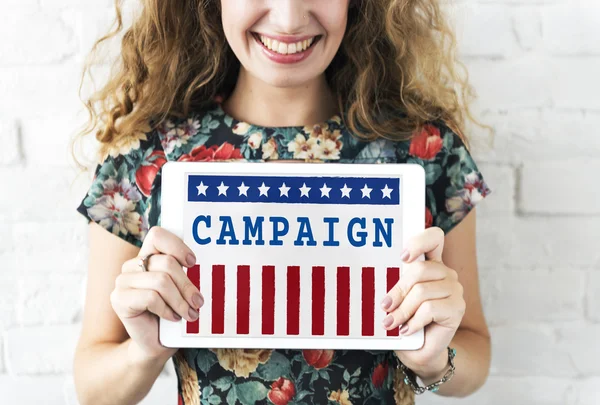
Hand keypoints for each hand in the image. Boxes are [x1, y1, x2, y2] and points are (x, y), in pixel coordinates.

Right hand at [110, 226, 203, 362]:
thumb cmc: (172, 314)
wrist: (155, 344)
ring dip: (180, 300)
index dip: (177, 246)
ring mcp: (122, 281)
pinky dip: (166, 309)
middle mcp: (132, 265)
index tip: (192, 263)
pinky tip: (172, 318)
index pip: (157, 235)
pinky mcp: (118, 299)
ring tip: (189, 313)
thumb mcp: (181, 290)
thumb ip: (184, 273)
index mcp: (147, 256)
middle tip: (198, 302)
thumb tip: (203, 265)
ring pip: (160, 281)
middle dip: (187, 285)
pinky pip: (150, 297)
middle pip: (166, 263)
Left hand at [380, 227, 464, 379]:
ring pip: (422, 292)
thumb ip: (397, 285)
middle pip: (419, 270)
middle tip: (386, 307)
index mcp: (431, 264)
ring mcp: (454, 290)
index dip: (419, 242)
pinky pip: (429, 309)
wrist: (420, 351)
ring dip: (402, 310)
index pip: (434, 238)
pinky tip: (406, 330)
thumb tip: (384, 288)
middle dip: (398, 290)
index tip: (403, 257)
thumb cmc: (406, 321)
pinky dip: (413, 321)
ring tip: (392, 323)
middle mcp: (445, 273)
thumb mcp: (399, 299)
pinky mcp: (457, 308)